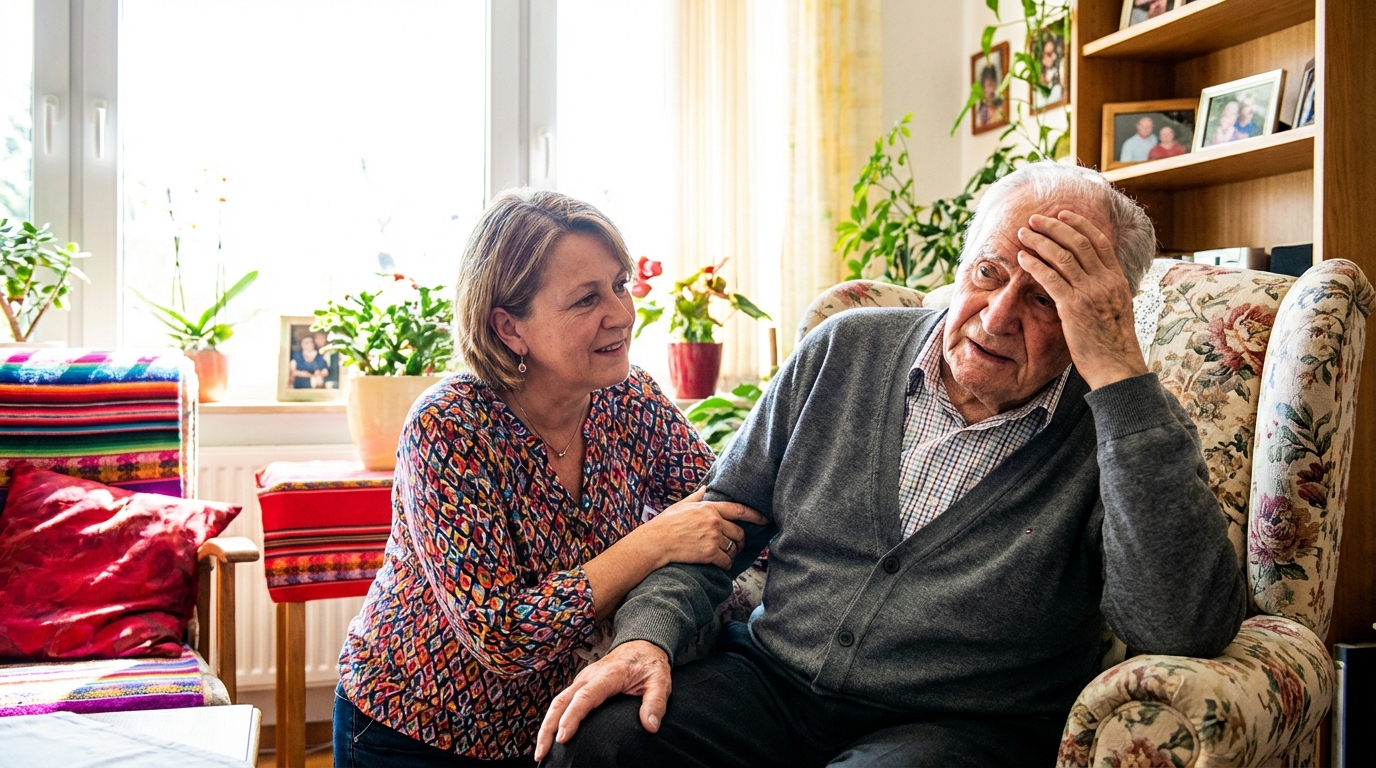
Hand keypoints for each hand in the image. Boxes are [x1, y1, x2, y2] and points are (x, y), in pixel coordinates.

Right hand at [535, 640, 670, 761]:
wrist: (641, 645)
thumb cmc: (649, 663)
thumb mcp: (660, 681)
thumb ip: (656, 703)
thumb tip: (650, 726)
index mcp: (608, 675)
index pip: (585, 698)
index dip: (571, 718)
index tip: (562, 738)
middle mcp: (589, 676)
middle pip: (561, 701)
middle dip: (548, 727)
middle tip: (542, 753)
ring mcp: (582, 680)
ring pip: (557, 702)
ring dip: (546, 726)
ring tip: (540, 751)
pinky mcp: (580, 685)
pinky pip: (562, 702)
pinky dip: (552, 719)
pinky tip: (550, 737)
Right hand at [636, 487, 767, 569]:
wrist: (655, 543)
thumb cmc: (665, 524)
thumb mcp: (681, 505)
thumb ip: (697, 497)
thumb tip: (706, 488)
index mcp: (709, 508)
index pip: (738, 510)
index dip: (754, 515)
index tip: (764, 519)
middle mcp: (714, 521)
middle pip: (738, 532)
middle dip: (740, 541)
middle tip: (737, 546)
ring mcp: (712, 537)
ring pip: (733, 548)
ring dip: (732, 554)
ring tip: (726, 556)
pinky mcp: (709, 553)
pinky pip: (726, 560)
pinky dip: (726, 565)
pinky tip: (721, 565)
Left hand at [1016, 210, 1147, 389]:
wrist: (1117, 366)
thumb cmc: (1112, 343)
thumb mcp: (1116, 308)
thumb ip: (1105, 289)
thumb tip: (1092, 276)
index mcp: (1118, 279)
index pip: (1100, 241)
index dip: (1080, 224)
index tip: (1063, 214)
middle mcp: (1105, 281)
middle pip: (1078, 242)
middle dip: (1054, 226)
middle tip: (1035, 219)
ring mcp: (1090, 293)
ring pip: (1062, 256)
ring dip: (1040, 241)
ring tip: (1023, 233)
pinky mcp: (1073, 307)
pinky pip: (1050, 278)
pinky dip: (1035, 264)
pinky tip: (1022, 258)